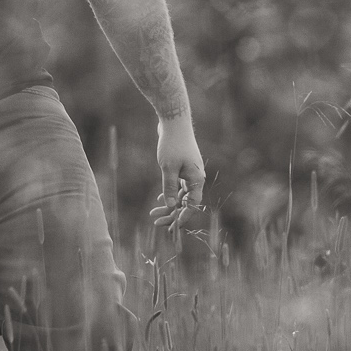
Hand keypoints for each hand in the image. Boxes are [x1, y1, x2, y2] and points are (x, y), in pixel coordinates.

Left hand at [150, 117, 205, 231]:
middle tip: (156, 222)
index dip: (182, 217)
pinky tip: (161, 199)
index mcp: (196, 179)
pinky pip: (179, 186)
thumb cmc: (172, 144)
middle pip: (185, 202)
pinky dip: (170, 193)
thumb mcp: (168, 168)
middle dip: (172, 213)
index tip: (171, 228)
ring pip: (181, 195)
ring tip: (153, 212)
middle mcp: (195, 178)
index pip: (192, 205)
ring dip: (169, 204)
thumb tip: (171, 206)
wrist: (174, 122)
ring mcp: (189, 173)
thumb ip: (170, 188)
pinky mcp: (183, 168)